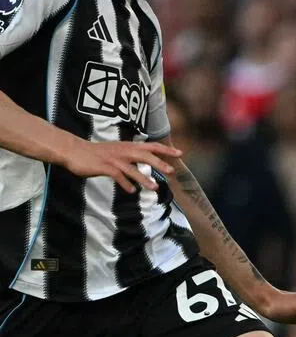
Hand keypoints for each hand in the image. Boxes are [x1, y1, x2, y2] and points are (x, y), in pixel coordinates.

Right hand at [63, 139, 181, 192]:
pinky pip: (118, 176)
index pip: (151, 146)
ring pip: (132, 169)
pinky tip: (132, 191)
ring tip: (155, 188)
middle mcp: (124, 151)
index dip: (166, 149)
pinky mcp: (104, 167)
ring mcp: (114, 159)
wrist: (75, 151)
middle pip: (145, 155)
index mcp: (129, 146)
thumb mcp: (118, 150)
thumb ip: (132, 155)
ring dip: (144, 179)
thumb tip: (148, 161)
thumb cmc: (98, 153)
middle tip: (172, 171)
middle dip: (159, 163)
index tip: (180, 153)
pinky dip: (125, 184)